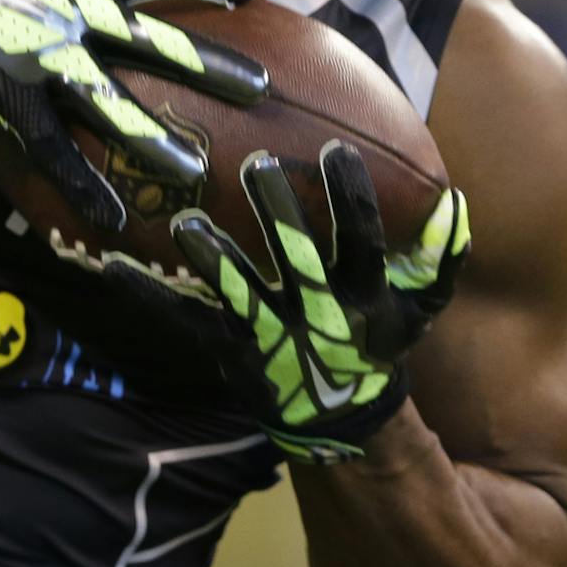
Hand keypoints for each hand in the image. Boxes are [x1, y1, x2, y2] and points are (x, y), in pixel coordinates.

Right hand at [0, 0, 268, 229]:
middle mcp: (72, 16)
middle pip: (154, 41)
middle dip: (209, 64)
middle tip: (260, 87)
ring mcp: (43, 57)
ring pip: (109, 103)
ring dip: (153, 138)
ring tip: (197, 169)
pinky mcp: (11, 94)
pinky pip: (53, 148)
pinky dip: (82, 184)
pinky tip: (111, 218)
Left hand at [112, 141, 469, 463]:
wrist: (341, 415)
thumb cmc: (376, 343)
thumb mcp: (420, 309)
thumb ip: (442, 259)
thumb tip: (456, 203)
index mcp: (362, 297)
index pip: (362, 242)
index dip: (351, 200)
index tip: (338, 151)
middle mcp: (315, 314)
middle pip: (298, 259)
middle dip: (281, 214)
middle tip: (261, 164)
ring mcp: (268, 333)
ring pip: (239, 293)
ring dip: (214, 258)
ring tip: (186, 223)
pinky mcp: (228, 349)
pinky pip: (184, 320)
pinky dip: (147, 295)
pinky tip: (110, 267)